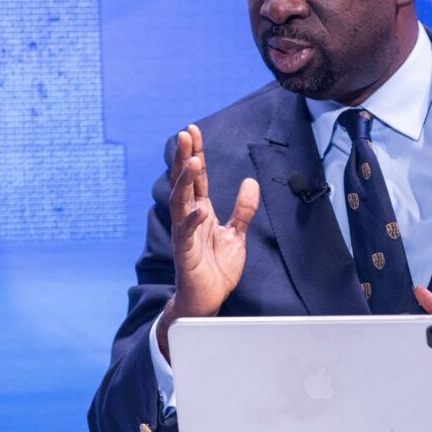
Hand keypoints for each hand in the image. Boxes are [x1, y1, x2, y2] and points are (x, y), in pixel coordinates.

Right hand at [157, 124, 259, 361]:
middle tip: (185, 134)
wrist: (207, 300)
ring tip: (192, 161)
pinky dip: (192, 221)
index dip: (195, 153)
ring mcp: (185, 235)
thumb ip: (242, 210)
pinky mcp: (186, 254)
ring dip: (185, 181)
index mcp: (200, 212)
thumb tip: (250, 182)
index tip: (193, 130)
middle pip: (184, 182)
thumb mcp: (236, 235)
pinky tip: (199, 208)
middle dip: (184, 157)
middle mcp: (189, 219)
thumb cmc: (215, 269)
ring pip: (181, 203)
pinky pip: (187, 234)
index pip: (197, 177)